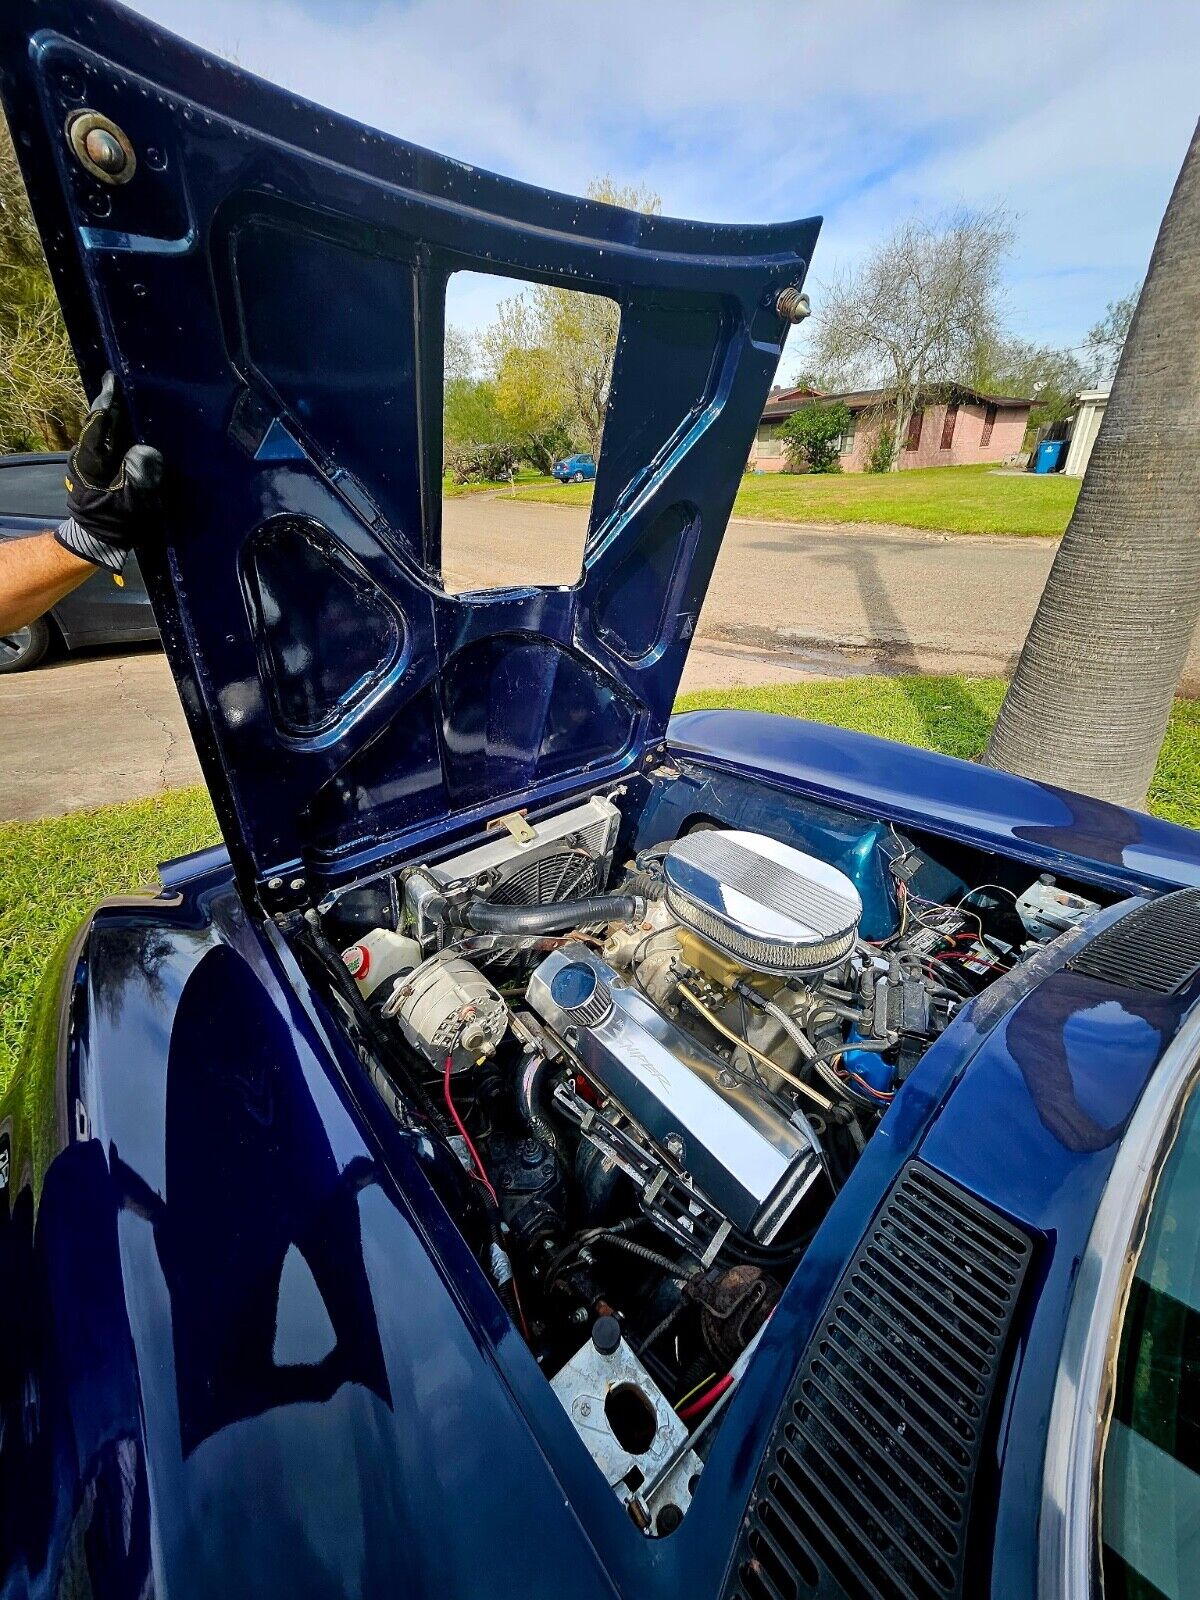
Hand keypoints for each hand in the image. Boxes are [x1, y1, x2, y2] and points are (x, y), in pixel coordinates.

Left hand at [55, 371, 163, 571]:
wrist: (100, 542)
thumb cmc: (112, 524)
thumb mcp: (129, 504)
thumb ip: (139, 477)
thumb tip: (148, 451)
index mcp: (91, 459)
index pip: (99, 423)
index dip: (108, 401)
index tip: (114, 381)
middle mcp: (90, 455)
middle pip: (105, 422)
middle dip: (119, 405)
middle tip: (137, 385)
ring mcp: (97, 460)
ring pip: (112, 432)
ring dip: (127, 418)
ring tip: (146, 402)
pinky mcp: (107, 467)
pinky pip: (119, 443)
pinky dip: (131, 433)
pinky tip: (147, 428)